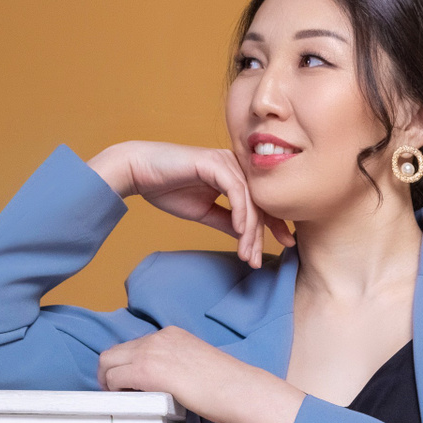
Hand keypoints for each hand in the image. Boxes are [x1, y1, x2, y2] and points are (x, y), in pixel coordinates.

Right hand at [87, 141, 295, 267]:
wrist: (138, 172)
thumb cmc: (167, 188)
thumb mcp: (204, 212)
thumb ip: (228, 221)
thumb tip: (248, 236)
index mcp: (234, 174)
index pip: (260, 202)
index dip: (274, 224)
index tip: (284, 245)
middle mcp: (234, 165)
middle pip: (259, 202)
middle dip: (264, 234)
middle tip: (258, 260)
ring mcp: (226, 162)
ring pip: (250, 200)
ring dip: (249, 230)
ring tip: (247, 254)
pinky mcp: (214, 163)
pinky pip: (236, 191)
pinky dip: (240, 213)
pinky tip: (240, 232)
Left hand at [97, 327, 304, 422]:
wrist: (235, 388)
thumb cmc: (225, 383)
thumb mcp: (196, 361)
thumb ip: (176, 363)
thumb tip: (165, 379)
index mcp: (171, 334)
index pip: (135, 344)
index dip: (127, 362)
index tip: (128, 378)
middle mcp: (157, 338)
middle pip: (115, 350)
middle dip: (110, 370)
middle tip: (115, 388)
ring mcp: (150, 352)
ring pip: (108, 362)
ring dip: (108, 379)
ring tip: (117, 395)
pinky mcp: (145, 370)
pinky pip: (114, 377)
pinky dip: (113, 388)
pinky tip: (123, 398)